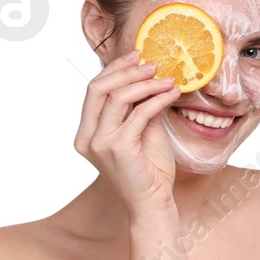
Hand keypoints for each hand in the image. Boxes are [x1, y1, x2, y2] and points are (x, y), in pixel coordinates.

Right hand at [75, 48, 183, 214]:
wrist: (153, 203)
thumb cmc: (149, 170)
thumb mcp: (143, 131)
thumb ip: (140, 106)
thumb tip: (151, 76)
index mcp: (87, 132)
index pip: (94, 90)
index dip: (114, 69)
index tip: (137, 56)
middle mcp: (87, 137)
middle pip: (98, 88)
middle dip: (126, 70)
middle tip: (152, 63)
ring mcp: (100, 143)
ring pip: (118, 97)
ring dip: (146, 83)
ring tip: (167, 79)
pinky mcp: (118, 148)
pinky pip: (138, 113)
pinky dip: (157, 100)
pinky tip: (172, 94)